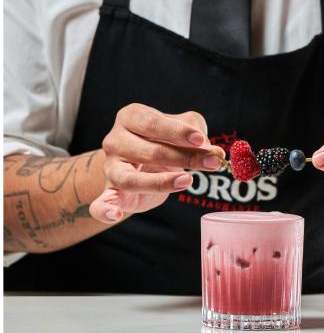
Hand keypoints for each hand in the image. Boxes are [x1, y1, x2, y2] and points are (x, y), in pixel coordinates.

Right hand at [89, 104, 223, 222]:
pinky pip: (101, 204)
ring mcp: (110, 168)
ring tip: (187, 181)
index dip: (178, 132)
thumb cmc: (161, 141)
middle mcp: (115, 140)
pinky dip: (105, 210)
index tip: (201, 141)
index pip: (153, 123)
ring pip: (132, 178)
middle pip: (150, 151)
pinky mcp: (110, 192)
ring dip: (161, 182)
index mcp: (130, 117)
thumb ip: (196, 133)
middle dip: (184, 157)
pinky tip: (116, 215)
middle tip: (212, 163)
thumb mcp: (180, 129)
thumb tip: (213, 150)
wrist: (137, 164)